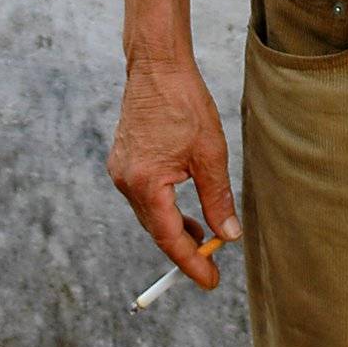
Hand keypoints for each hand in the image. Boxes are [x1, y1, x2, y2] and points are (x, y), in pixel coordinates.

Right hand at [107, 59, 241, 287]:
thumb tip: (227, 235)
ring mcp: (121, 170)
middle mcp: (126, 181)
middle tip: (210, 263)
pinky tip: (182, 205)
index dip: (191, 262)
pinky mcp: (123, 160)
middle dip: (184, 248)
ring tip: (201, 236)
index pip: (170, 237)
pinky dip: (164, 206)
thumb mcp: (209, 153)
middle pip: (157, 229)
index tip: (211, 281)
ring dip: (174, 226)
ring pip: (150, 213)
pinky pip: (144, 195)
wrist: (157, 66)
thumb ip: (216, 198)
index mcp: (146, 184)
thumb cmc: (184, 102)